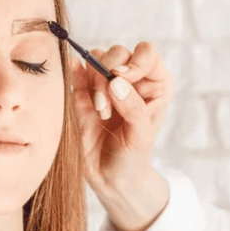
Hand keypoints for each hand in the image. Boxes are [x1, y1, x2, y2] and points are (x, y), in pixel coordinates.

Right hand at [71, 41, 172, 230]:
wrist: (109, 176)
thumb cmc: (133, 156)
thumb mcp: (140, 136)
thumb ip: (133, 108)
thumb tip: (115, 81)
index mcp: (155, 84)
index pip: (147, 54)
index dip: (134, 61)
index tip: (120, 78)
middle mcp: (132, 79)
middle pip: (118, 54)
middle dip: (107, 75)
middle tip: (105, 106)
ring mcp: (106, 83)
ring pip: (95, 59)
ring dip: (93, 82)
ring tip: (99, 112)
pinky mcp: (83, 91)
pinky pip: (76, 71)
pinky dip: (75, 75)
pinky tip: (79, 91)